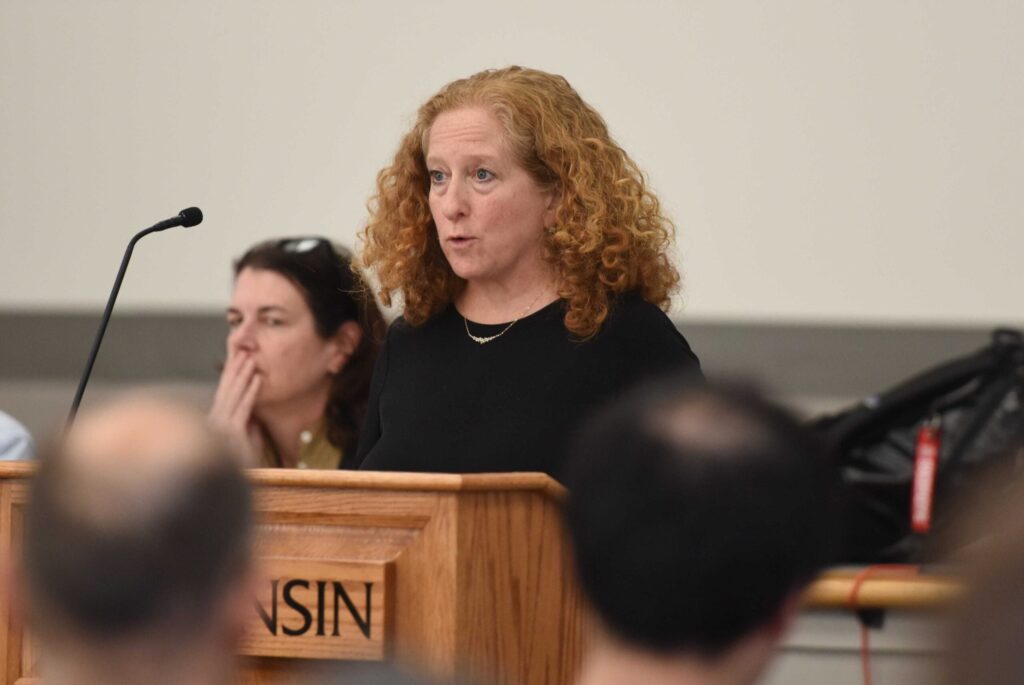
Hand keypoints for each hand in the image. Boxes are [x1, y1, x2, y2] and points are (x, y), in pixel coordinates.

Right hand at [209, 350, 263, 465]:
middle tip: (242, 349)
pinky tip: (257, 379)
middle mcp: (215, 423)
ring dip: (242, 375)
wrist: (240, 487)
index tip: (238, 359)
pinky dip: (251, 392)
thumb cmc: (244, 469)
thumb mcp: (248, 444)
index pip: (225, 396)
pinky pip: (243, 408)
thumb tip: (253, 412)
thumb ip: (249, 427)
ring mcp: (221, 427)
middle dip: (234, 369)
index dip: (232, 377)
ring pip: (233, 395)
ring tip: (250, 358)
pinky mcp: (231, 433)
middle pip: (226, 390)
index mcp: (217, 424)